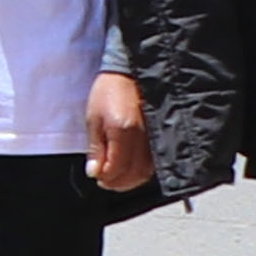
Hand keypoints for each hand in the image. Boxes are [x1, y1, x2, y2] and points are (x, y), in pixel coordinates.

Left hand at [82, 69, 153, 194]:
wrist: (131, 72)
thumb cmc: (109, 91)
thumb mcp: (94, 118)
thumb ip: (95, 148)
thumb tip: (94, 172)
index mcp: (123, 131)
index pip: (116, 168)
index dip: (105, 177)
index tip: (96, 176)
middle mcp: (143, 137)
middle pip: (134, 174)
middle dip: (117, 183)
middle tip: (105, 181)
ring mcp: (156, 137)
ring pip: (146, 172)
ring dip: (130, 180)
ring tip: (116, 177)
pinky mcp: (162, 136)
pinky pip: (154, 163)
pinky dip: (142, 171)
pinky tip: (130, 168)